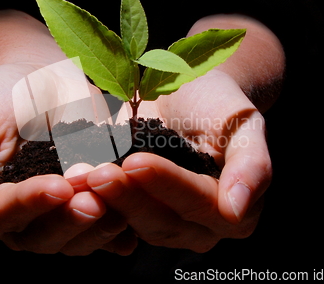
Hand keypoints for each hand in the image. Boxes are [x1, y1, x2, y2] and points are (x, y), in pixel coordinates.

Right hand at [0, 61, 136, 254]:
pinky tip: (134, 230)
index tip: (57, 187)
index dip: (29, 204)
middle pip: (41, 237)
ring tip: (118, 210)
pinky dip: (120, 235)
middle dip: (68, 220)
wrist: (47, 82)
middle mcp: (24, 220)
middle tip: (92, 201)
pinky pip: (106, 235)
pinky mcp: (93, 211)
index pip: (2, 215)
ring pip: (75, 241)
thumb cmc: (7, 98)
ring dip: (97, 230)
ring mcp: (60, 218)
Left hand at [86, 69, 271, 251]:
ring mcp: (164, 225)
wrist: (189, 95)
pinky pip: (112, 218)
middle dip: (127, 196)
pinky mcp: (135, 214)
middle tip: (96, 173)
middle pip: (161, 220)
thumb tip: (236, 211)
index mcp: (235, 212)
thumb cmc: (220, 104)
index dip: (167, 184)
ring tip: (78, 179)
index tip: (136, 161)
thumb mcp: (244, 123)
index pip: (198, 203)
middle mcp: (199, 227)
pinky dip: (91, 204)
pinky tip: (71, 185)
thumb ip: (251, 165)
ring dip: (103, 202)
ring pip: (132, 223)